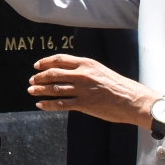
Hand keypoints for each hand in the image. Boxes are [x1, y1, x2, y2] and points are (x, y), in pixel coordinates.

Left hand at [29, 54, 159, 125]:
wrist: (133, 100)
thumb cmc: (119, 86)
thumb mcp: (100, 71)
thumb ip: (84, 70)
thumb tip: (68, 73)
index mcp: (87, 63)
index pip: (60, 59)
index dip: (45, 62)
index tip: (36, 65)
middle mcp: (82, 74)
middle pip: (53, 74)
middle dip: (39, 77)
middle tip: (31, 80)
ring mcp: (82, 90)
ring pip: (54, 88)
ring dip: (40, 90)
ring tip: (31, 91)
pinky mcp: (84, 104)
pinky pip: (61, 104)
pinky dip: (48, 104)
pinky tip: (40, 105)